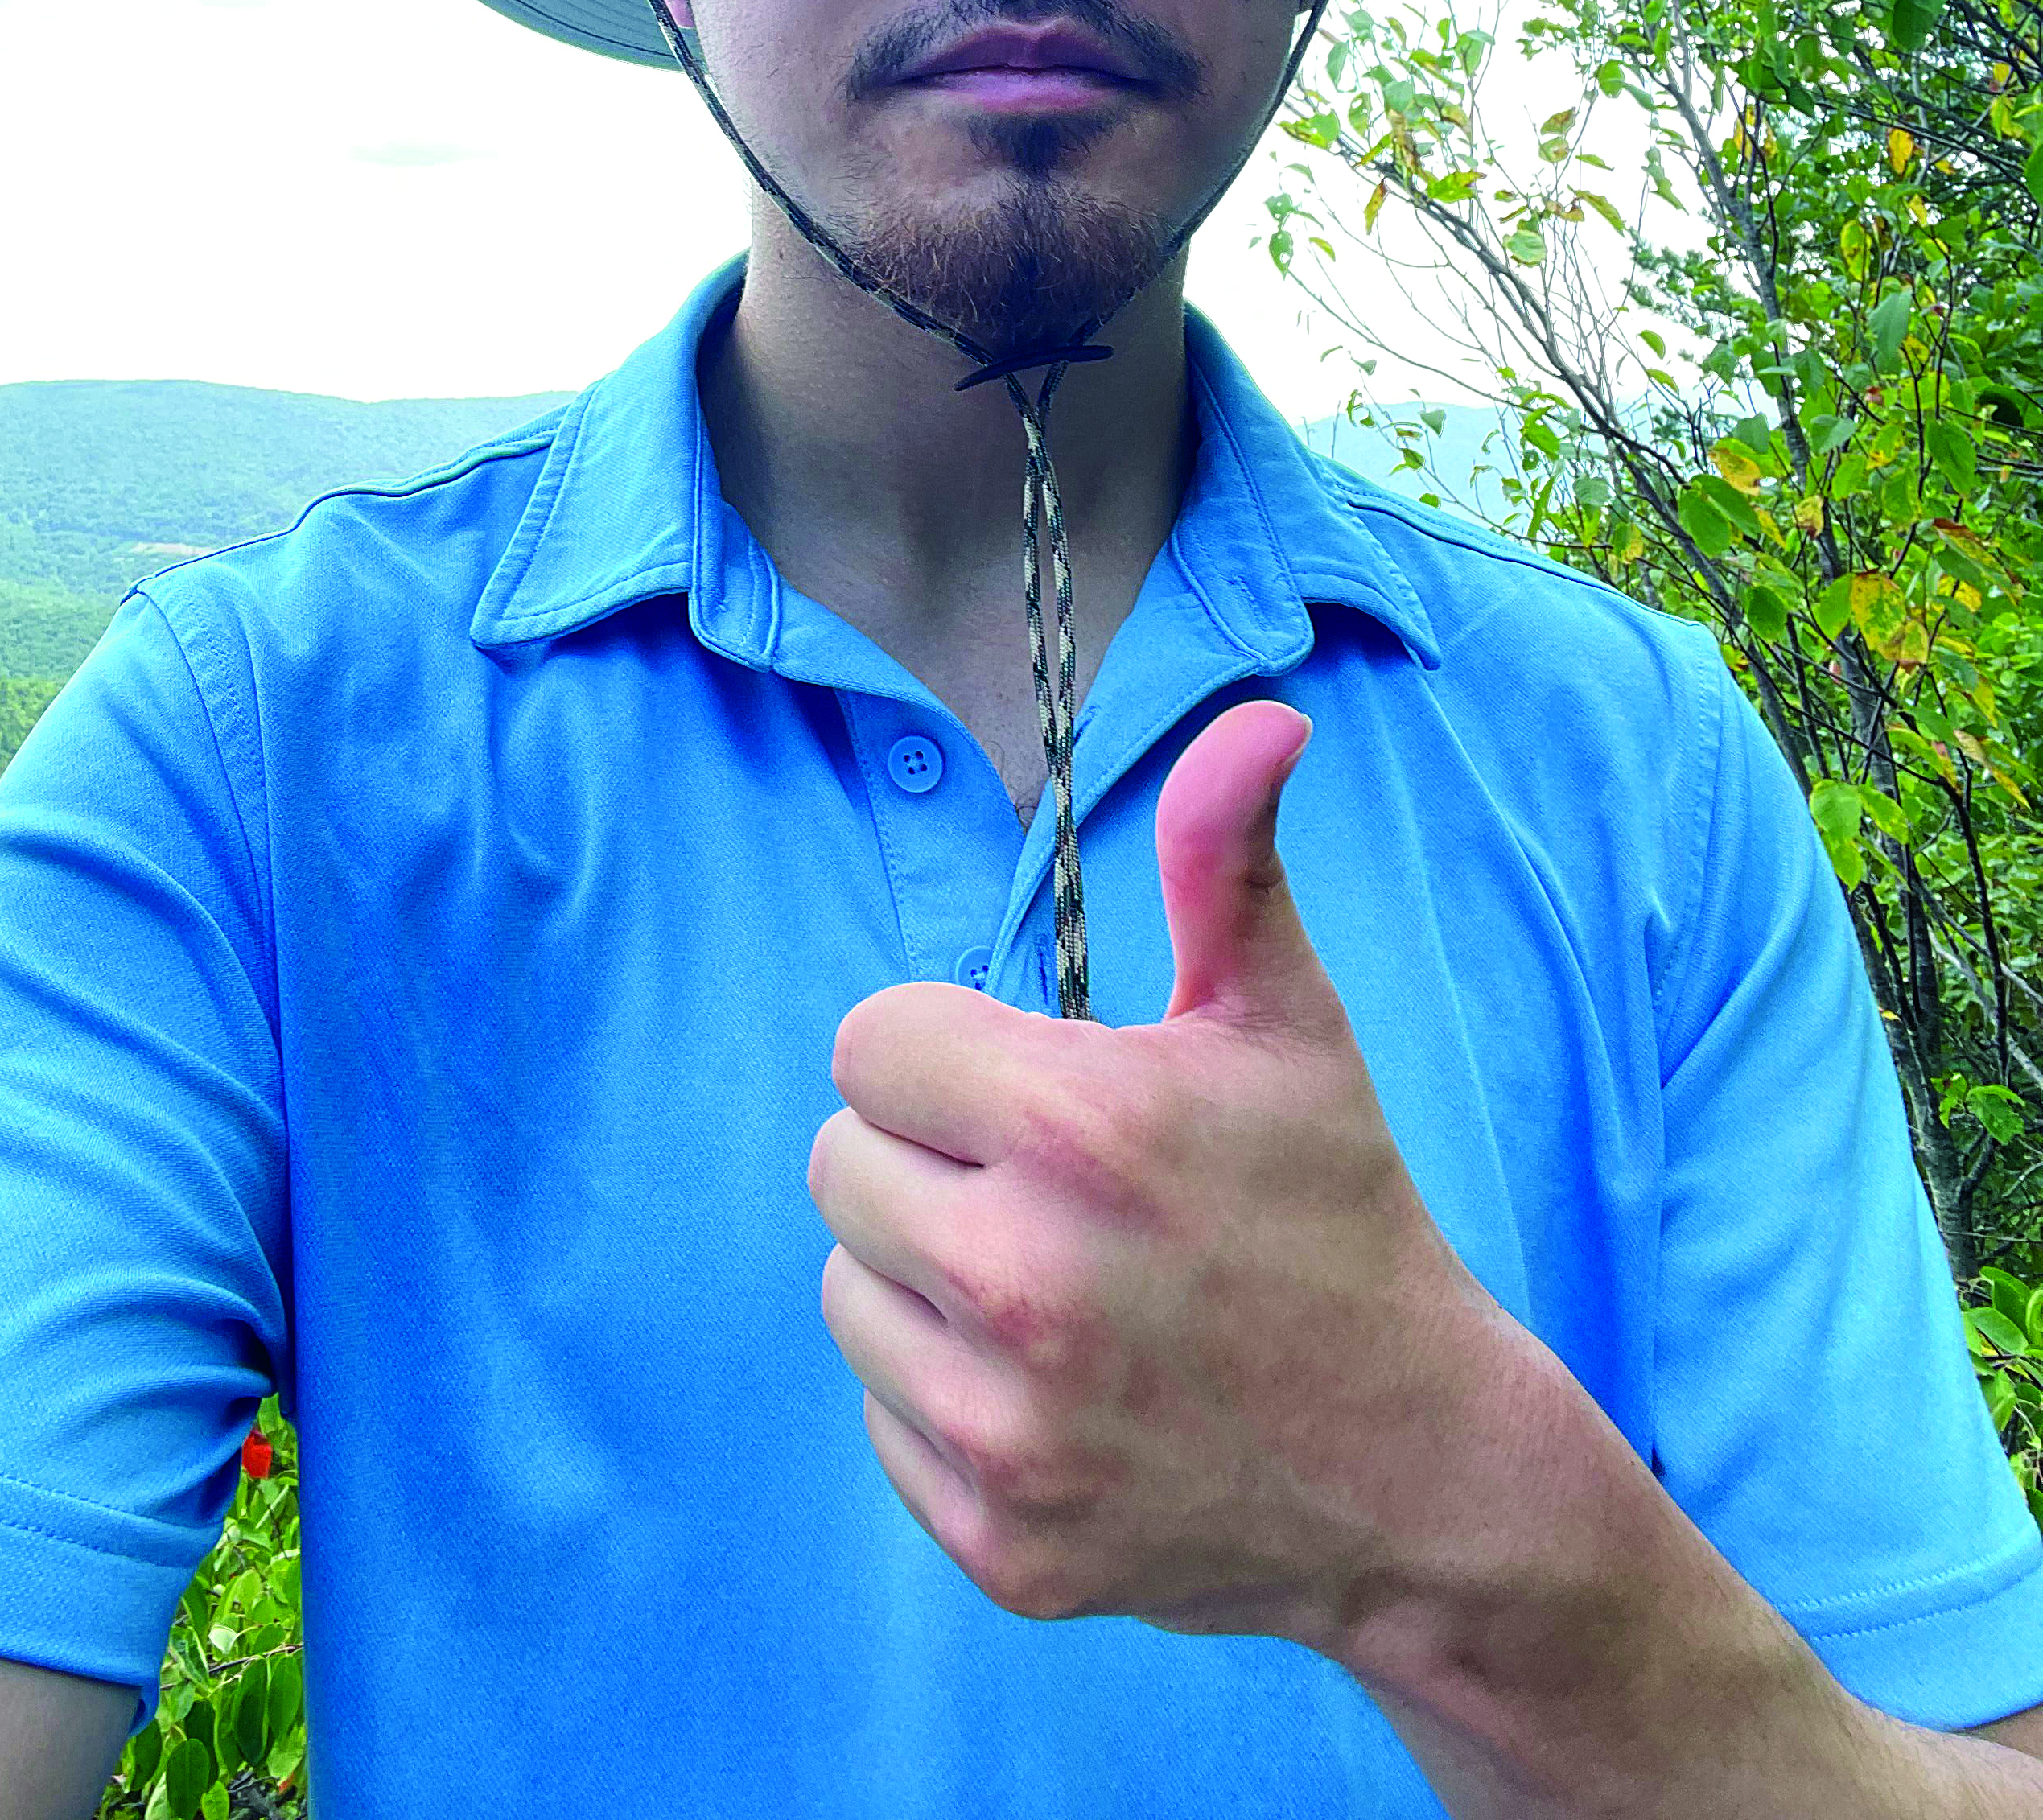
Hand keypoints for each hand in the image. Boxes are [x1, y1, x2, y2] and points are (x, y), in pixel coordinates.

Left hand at [806, 698, 1514, 1645]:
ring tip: (1054, 1284)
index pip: (868, 1044)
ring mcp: (1007, 1428)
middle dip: (930, 1155)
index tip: (1034, 1088)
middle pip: (837, 1160)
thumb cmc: (1340, 1212)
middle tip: (1048, 1188)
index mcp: (1081, 1129)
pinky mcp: (998, 1541)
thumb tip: (1263, 719)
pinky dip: (946, 1395)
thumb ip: (1231, 861)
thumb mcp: (1290, 1023)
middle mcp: (1025, 1280)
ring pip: (846, 1287)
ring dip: (923, 1273)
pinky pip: (882, 1415)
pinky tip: (1058, 1386)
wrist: (1422, 1470)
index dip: (949, 1053)